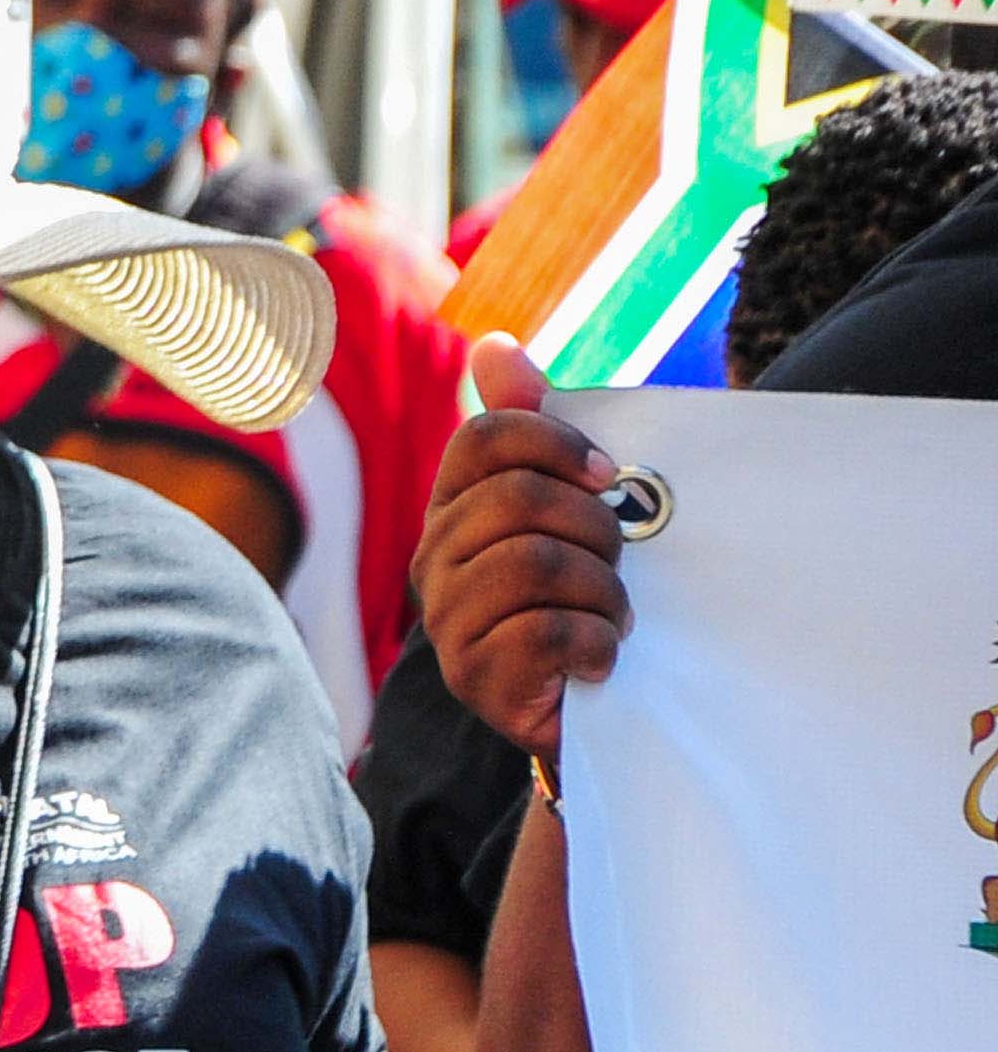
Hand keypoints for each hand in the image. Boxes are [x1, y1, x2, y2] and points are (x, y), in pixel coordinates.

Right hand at [412, 335, 628, 759]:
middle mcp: (434, 560)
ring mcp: (449, 621)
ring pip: (537, 564)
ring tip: (611, 616)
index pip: (483, 438)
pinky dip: (595, 642)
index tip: (607, 474)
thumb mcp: (565, 506)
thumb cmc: (577, 595)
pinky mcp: (477, 678)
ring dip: (602, 590)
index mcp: (452, 508)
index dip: (554, 442)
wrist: (583, 707)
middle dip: (595, 528)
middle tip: (615, 564)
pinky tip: (600, 657)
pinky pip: (547, 632)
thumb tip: (494, 345)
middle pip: (518, 499)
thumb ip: (531, 428)